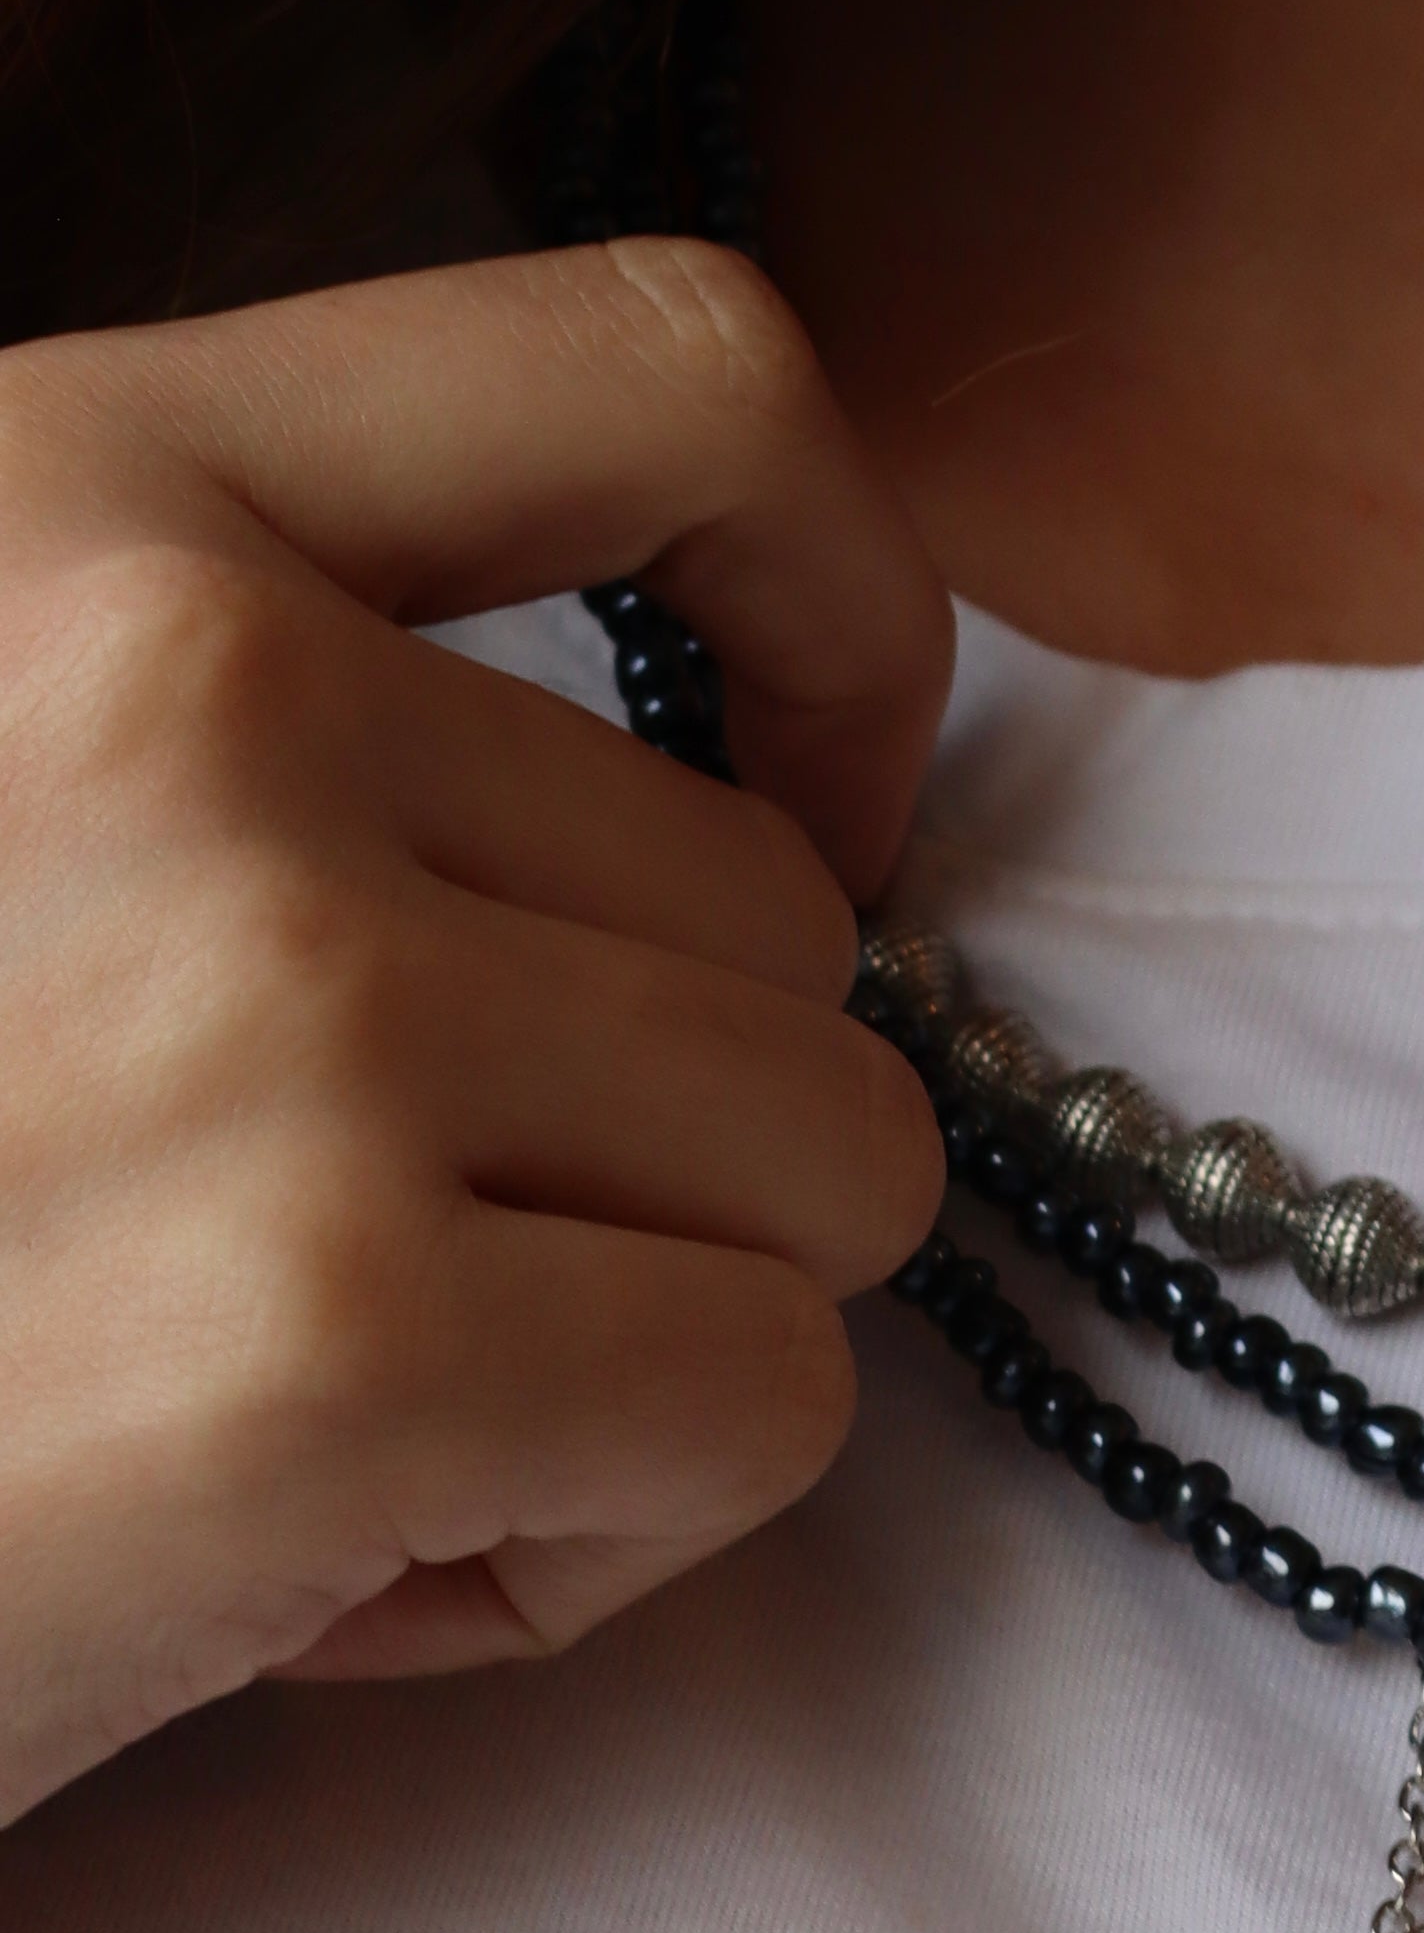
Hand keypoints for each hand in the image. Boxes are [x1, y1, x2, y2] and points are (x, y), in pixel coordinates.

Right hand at [0, 241, 950, 1822]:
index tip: (800, 811)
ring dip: (622, 1336)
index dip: (837, 612)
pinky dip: (587, 1539)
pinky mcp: (327, 1338)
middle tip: (316, 1264)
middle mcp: (173, 693)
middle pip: (777, 908)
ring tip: (301, 1410)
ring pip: (828, 1162)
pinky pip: (764, 1408)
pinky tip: (303, 1560)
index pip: (673, 372)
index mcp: (53, 494)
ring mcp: (266, 1004)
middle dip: (631, 1137)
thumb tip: (762, 812)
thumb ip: (265, 698)